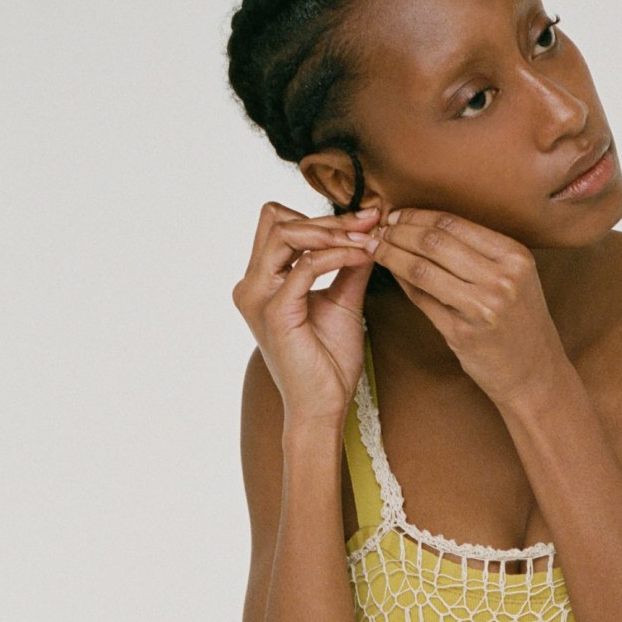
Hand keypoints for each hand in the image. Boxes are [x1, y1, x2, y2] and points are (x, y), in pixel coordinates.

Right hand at [231, 201, 380, 425]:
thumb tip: (368, 232)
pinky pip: (305, 265)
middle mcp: (252, 284)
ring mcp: (259, 297)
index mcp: (262, 281)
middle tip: (369, 225)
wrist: (323, 406)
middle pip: (278, 219)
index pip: (279, 224)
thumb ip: (349, 266)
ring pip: (286, 232)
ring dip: (331, 232)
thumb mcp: (343, 302)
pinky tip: (361, 258)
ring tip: (366, 242)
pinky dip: (336, 255)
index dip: (321, 215)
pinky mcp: (276, 311)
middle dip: (328, 219)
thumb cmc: (329, 362)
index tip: (366, 220)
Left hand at [365, 208, 568, 409]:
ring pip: (421, 268)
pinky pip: (421, 299)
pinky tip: (390, 273)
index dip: (417, 215)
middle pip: (433, 241)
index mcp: (515, 256)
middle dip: (397, 231)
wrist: (535, 374)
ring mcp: (482, 307)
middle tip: (378, 230)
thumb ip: (477, 253)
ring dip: (390, 254)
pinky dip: (400, 282)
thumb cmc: (520, 323)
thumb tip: (422, 226)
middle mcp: (501, 278)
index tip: (396, 215)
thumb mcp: (514, 279)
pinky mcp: (462, 333)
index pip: (453, 223)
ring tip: (375, 248)